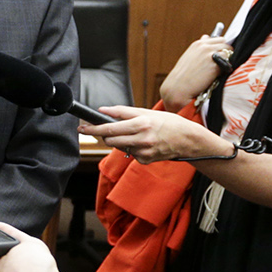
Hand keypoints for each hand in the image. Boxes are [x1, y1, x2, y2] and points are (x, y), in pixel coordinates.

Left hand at [81, 105, 231, 164]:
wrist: (188, 140)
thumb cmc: (169, 123)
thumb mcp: (148, 112)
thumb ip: (124, 112)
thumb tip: (104, 111)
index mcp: (142, 123)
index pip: (110, 127)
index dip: (94, 128)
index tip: (82, 127)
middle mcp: (142, 139)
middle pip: (110, 140)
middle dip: (104, 135)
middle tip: (102, 130)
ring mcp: (143, 151)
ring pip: (119, 147)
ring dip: (119, 141)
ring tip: (133, 134)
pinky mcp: (145, 160)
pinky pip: (130, 154)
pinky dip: (132, 148)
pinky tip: (144, 143)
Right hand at [157, 34, 232, 109]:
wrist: (178, 87)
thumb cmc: (183, 74)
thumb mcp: (190, 56)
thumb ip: (200, 47)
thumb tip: (207, 36)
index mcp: (198, 44)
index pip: (219, 39)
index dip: (220, 47)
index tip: (219, 55)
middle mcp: (205, 46)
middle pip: (225, 44)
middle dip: (226, 53)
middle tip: (221, 63)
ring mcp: (211, 54)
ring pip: (228, 53)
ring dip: (226, 61)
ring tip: (218, 70)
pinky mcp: (216, 64)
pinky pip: (228, 63)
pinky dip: (225, 69)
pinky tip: (217, 75)